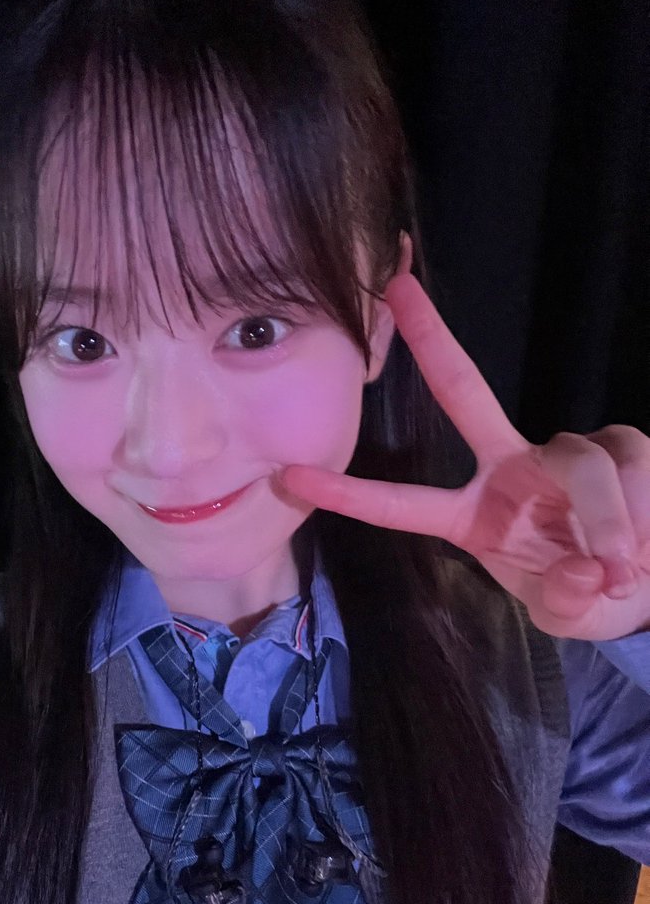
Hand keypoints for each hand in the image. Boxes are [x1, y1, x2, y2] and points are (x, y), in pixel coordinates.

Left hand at [279, 274, 649, 641]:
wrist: (646, 587)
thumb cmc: (586, 594)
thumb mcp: (566, 613)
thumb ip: (564, 600)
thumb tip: (585, 573)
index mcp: (471, 517)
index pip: (402, 504)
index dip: (350, 495)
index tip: (290, 475)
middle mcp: (507, 469)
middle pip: (463, 391)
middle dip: (430, 338)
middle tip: (395, 290)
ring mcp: (561, 453)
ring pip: (579, 463)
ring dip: (607, 520)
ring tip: (624, 568)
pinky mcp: (619, 445)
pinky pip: (629, 466)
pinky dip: (642, 512)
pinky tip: (645, 547)